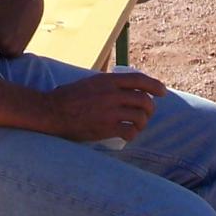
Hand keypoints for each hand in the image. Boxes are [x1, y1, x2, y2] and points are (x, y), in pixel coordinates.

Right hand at [44, 69, 166, 143]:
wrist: (52, 112)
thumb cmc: (68, 97)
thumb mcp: (90, 82)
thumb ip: (107, 84)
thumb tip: (124, 87)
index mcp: (108, 80)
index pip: (139, 80)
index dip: (155, 85)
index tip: (163, 92)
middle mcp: (112, 94)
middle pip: (144, 100)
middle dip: (150, 108)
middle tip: (147, 114)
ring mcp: (110, 111)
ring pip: (140, 116)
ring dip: (142, 123)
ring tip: (137, 126)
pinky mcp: (106, 127)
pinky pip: (130, 131)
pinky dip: (132, 134)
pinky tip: (128, 135)